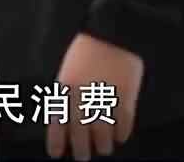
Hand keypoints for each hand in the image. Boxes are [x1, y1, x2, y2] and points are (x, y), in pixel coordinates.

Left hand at [47, 34, 142, 160]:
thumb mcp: (68, 71)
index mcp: (65, 90)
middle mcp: (83, 99)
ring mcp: (105, 101)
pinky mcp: (126, 100)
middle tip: (83, 156)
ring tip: (103, 148)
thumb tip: (69, 122)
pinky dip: (121, 134)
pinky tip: (119, 136)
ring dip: (103, 146)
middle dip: (81, 151)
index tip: (57, 153)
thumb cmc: (87, 51)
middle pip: (81, 137)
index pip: (57, 125)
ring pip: (104, 137)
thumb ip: (67, 96)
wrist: (112, 33)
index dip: (57, 142)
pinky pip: (124, 127)